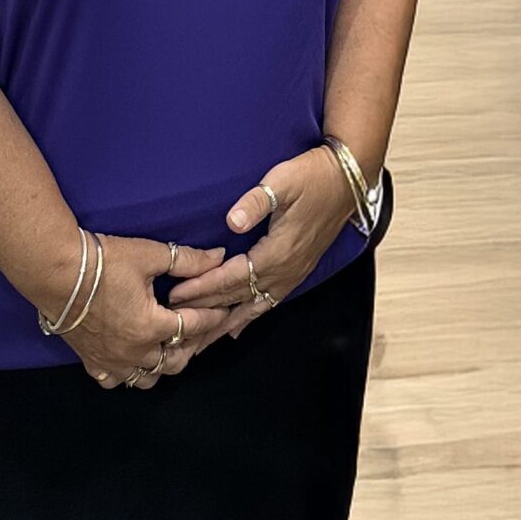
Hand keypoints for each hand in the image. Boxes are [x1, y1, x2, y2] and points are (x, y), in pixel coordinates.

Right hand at [62, 236, 229, 389]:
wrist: (55, 272)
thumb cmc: (104, 261)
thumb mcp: (150, 256)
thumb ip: (187, 260)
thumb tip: (218, 258)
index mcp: (152, 327)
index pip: (193, 327)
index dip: (212, 317)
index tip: (224, 309)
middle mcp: (134, 352)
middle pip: (175, 361)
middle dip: (193, 345)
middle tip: (200, 329)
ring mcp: (112, 361)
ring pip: (148, 378)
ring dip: (164, 364)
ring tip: (170, 346)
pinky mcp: (91, 362)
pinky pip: (116, 381)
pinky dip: (130, 374)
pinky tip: (134, 359)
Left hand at [172, 148, 357, 336]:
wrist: (346, 180)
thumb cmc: (312, 177)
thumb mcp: (283, 180)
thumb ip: (256, 202)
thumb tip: (231, 223)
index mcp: (277, 252)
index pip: (232, 278)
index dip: (203, 288)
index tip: (176, 296)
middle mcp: (284, 271)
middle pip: (237, 298)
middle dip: (204, 310)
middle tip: (174, 322)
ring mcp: (292, 275)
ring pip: (251, 308)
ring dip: (223, 324)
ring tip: (199, 343)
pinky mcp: (296, 272)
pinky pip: (268, 303)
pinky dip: (248, 318)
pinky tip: (235, 329)